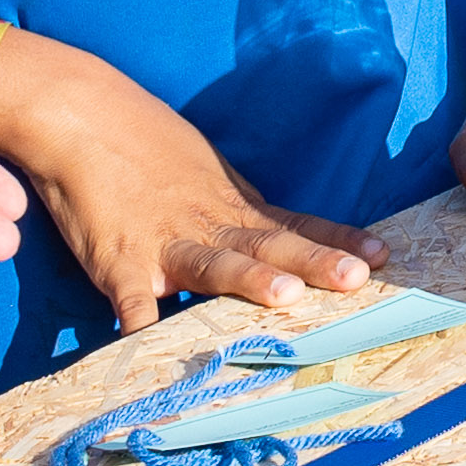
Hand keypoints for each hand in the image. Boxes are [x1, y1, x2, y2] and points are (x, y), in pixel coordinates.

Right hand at [0, 32, 379, 330]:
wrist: (81, 114)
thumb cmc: (142, 140)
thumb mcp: (205, 172)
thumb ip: (236, 212)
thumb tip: (275, 242)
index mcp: (233, 205)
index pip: (296, 225)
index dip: (338, 242)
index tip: (384, 257)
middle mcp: (209, 224)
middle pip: (270, 244)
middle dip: (315, 263)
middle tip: (357, 279)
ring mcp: (165, 243)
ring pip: (214, 264)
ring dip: (250, 279)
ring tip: (286, 295)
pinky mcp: (119, 262)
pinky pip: (132, 303)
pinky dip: (141, 325)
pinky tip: (153, 351)